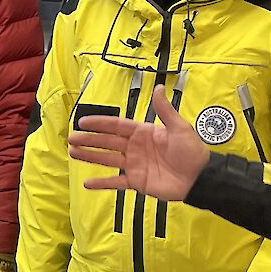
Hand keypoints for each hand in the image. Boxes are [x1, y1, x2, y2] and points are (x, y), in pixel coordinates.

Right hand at [67, 85, 209, 200]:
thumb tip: (158, 88)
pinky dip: (102, 183)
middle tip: (71, 138)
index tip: (83, 121)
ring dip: (90, 156)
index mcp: (143, 132)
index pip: (116, 126)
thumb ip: (165, 110)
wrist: (199, 178)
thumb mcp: (179, 128)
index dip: (99, 123)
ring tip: (73, 153)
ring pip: (107, 160)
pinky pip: (115, 183)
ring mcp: (134, 165)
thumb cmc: (192, 151)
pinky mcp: (136, 182)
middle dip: (89, 140)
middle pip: (107, 142)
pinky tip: (87, 183)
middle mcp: (135, 148)